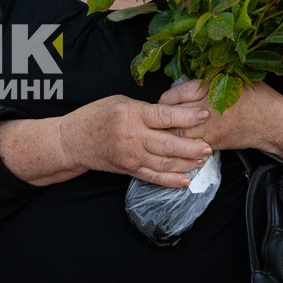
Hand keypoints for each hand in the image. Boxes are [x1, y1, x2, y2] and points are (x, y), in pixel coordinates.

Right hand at [59, 95, 210, 186]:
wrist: (73, 140)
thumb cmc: (97, 115)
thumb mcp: (121, 102)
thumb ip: (146, 109)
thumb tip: (174, 114)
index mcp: (131, 115)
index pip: (164, 116)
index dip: (186, 116)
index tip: (205, 114)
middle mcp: (132, 137)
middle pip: (168, 144)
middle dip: (192, 146)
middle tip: (209, 145)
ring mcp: (130, 156)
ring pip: (164, 163)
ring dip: (186, 163)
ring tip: (202, 160)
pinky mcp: (129, 170)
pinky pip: (153, 177)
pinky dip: (171, 180)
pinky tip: (186, 179)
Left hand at [160, 79, 282, 164]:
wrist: (274, 123)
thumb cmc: (255, 97)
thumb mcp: (231, 79)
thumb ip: (205, 82)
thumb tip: (180, 87)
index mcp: (210, 90)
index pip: (176, 94)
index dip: (165, 98)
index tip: (162, 100)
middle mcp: (207, 110)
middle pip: (172, 115)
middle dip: (160, 117)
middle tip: (154, 117)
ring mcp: (209, 129)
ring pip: (178, 133)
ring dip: (167, 131)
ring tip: (160, 129)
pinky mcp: (213, 144)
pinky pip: (190, 145)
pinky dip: (180, 144)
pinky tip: (175, 141)